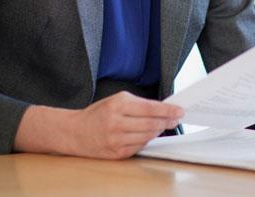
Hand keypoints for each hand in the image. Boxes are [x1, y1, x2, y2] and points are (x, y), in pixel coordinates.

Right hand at [66, 91, 182, 158]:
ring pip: (147, 136)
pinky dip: (146, 140)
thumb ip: (138, 104)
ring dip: (158, 131)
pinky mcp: (116, 153)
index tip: (179, 110)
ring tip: (162, 126)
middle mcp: (116, 123)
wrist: (75, 132)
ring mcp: (116, 140)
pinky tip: (147, 134)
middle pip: (151, 124)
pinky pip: (139, 146)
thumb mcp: (116, 100)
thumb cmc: (97, 114)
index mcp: (117, 105)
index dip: (167, 110)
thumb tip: (162, 109)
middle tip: (175, 119)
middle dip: (167, 121)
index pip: (150, 108)